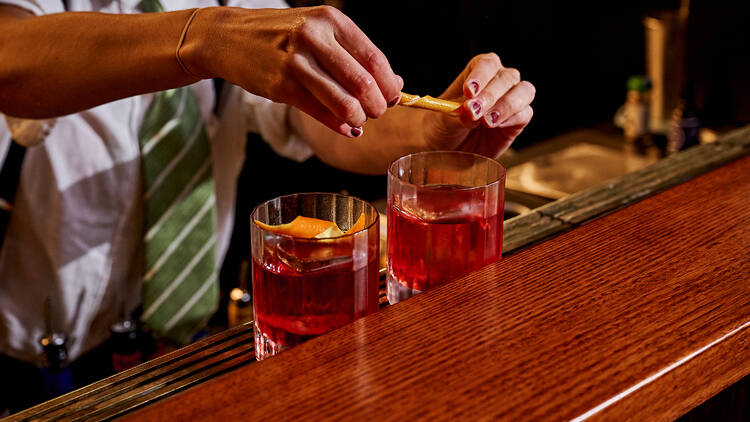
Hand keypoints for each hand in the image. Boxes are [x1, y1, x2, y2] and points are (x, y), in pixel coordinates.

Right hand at [184, 6, 402, 137]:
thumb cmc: (282, 37)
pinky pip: (321, 114)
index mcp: (331, 21)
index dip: (389, 85)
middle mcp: (314, 38)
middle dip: (377, 106)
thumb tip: (396, 84)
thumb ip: (355, 56)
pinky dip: (339, 125)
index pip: (375, 59)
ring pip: (344, 102)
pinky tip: (344, 128)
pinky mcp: (281, 87)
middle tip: (376, 113)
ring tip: (358, 121)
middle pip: (364, 83)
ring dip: (358, 118)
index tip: (392, 98)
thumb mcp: (320, 33)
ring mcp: (296, 63)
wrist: (229, 37)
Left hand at [421, 53, 534, 157]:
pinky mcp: (518, 120)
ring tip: (486, 121)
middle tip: (474, 111)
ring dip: (506, 105)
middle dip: (490, 95)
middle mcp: (498, 82)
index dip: (480, 76)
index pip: (487, 63)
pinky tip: (495, 126)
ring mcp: (510, 100)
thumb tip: (472, 110)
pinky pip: (524, 113)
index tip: (469, 91)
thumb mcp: (445, 119)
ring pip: (524, 91)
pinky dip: (512, 118)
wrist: (448, 148)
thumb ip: (459, 113)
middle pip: (506, 77)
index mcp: (478, 72)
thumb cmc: (444, 126)